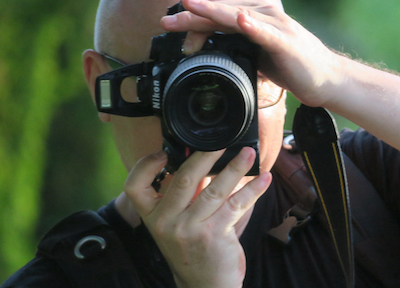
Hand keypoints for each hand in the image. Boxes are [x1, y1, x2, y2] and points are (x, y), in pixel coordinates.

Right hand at [124, 148, 271, 287]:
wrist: (204, 286)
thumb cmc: (190, 248)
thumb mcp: (174, 223)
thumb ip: (181, 195)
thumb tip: (200, 159)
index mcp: (153, 216)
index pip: (134, 187)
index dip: (145, 166)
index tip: (163, 152)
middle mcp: (167, 222)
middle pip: (182, 179)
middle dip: (204, 156)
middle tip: (220, 142)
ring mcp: (190, 229)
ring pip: (214, 189)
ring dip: (234, 167)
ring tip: (247, 153)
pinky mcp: (215, 235)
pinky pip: (236, 204)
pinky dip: (252, 189)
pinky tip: (264, 178)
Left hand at [161, 0, 342, 107]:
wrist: (324, 78)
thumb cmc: (290, 65)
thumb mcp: (256, 56)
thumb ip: (237, 49)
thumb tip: (212, 55)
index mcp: (251, 19)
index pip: (216, 17)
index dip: (192, 22)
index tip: (169, 30)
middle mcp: (261, 16)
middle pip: (220, 13)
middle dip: (191, 15)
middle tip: (166, 20)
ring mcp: (274, 26)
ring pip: (236, 16)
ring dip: (212, 13)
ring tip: (190, 6)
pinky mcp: (285, 41)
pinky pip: (265, 32)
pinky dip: (252, 26)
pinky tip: (239, 20)